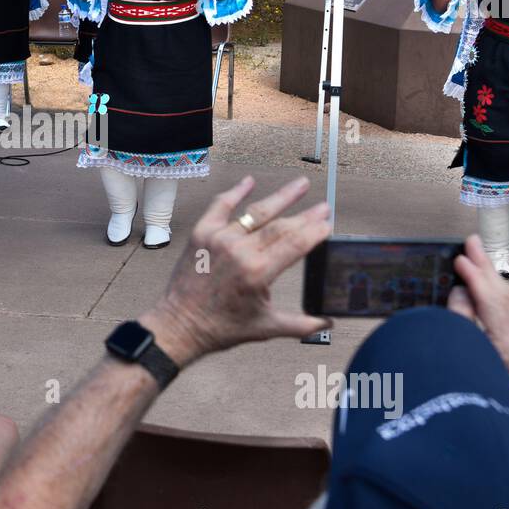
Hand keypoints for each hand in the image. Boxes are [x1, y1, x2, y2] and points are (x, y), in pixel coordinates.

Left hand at [139, 176, 332, 368]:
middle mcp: (239, 251)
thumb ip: (301, 324)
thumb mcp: (266, 328)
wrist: (180, 325)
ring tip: (301, 184)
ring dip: (281, 197)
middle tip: (323, 207)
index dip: (315, 232)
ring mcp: (219, 238)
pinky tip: (250, 181)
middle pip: (280, 226)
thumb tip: (328, 322)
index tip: (328, 223)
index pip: (295, 244)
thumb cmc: (222, 328)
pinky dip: (235, 192)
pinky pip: (220, 206)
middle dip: (305, 215)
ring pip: (255, 212)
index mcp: (257, 272)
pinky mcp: (201, 233)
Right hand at [447, 234, 508, 386]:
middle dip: (486, 269)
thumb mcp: (456, 352)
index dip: (475, 278)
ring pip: (508, 305)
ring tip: (476, 253)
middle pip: (504, 299)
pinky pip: (506, 315)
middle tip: (472, 241)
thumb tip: (461, 291)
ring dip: (490, 278)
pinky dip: (493, 296)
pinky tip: (484, 281)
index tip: (460, 258)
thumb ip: (460, 319)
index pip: (493, 304)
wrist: (481, 425)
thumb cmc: (462, 391)